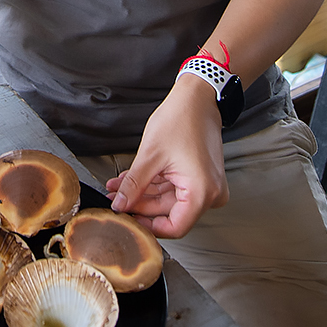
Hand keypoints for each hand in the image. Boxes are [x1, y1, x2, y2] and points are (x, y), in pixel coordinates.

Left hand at [104, 74, 227, 238]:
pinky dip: (154, 184)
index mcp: (202, 192)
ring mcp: (208, 186)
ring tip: (118, 187)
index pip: (175, 228)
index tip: (128, 220)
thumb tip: (120, 205)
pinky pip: (175, 188)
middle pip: (170, 212)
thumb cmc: (182, 119)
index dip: (148, 226)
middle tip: (116, 200)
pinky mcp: (202, 178)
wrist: (198, 98)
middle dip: (139, 204)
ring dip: (143, 193)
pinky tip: (132, 180)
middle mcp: (210, 193)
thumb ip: (134, 186)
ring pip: (169, 200)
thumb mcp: (150, 156)